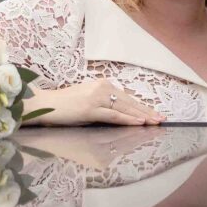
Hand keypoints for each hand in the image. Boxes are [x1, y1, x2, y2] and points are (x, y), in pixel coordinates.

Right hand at [24, 79, 163, 126]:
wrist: (45, 104)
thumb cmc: (64, 105)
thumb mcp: (88, 99)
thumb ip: (104, 104)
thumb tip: (120, 114)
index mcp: (102, 84)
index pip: (127, 97)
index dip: (142, 106)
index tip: (154, 113)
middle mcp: (102, 87)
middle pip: (129, 102)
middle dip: (146, 111)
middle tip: (161, 118)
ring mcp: (97, 97)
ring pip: (124, 108)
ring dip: (141, 116)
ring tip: (154, 122)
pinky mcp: (91, 108)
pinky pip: (114, 115)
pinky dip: (128, 119)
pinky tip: (139, 122)